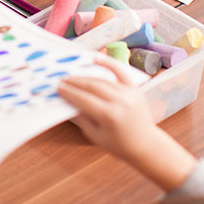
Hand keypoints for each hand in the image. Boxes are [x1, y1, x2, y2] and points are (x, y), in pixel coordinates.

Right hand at [57, 55, 196, 191]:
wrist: (145, 144)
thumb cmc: (118, 144)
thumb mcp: (95, 136)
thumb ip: (82, 117)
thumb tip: (69, 100)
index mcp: (110, 116)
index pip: (84, 99)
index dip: (69, 92)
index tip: (58, 87)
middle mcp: (121, 102)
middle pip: (92, 86)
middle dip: (75, 82)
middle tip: (63, 80)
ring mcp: (129, 93)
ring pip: (103, 80)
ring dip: (86, 76)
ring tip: (74, 76)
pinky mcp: (135, 89)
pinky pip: (121, 72)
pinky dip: (108, 64)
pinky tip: (96, 59)